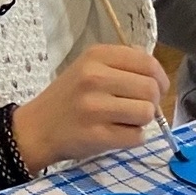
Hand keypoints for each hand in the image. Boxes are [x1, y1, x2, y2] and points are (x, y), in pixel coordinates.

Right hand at [11, 43, 167, 170]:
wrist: (36, 129)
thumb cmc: (67, 97)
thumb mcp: (87, 67)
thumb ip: (121, 62)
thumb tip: (154, 70)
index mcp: (96, 56)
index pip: (147, 62)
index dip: (159, 78)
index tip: (155, 88)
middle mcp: (95, 77)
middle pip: (151, 89)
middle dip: (152, 101)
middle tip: (137, 107)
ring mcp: (95, 107)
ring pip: (147, 113)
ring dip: (142, 121)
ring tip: (124, 120)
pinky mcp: (96, 135)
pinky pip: (136, 136)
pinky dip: (133, 138)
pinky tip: (116, 134)